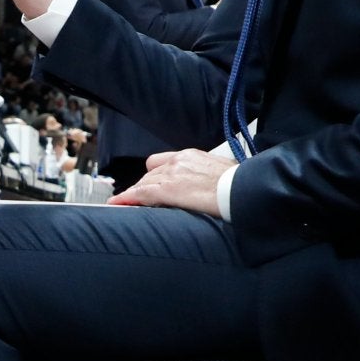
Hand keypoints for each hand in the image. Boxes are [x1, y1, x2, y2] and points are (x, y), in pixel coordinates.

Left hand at [109, 146, 238, 215]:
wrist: (243, 189)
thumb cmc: (239, 184)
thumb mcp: (223, 172)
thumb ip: (209, 174)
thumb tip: (211, 184)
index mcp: (191, 155)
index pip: (162, 162)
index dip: (154, 176)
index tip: (151, 185)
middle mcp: (178, 161)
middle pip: (150, 174)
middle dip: (145, 188)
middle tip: (139, 201)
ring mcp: (172, 175)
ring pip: (144, 183)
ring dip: (136, 195)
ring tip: (125, 205)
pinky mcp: (169, 190)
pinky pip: (140, 193)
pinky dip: (127, 199)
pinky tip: (117, 204)